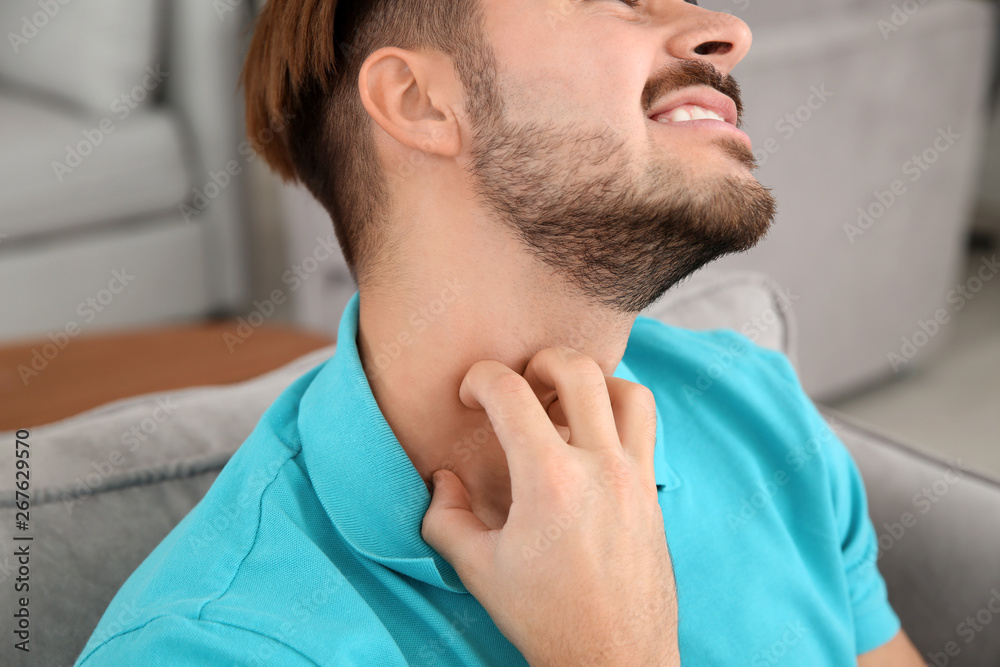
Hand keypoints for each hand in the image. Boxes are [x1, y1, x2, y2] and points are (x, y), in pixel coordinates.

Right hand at [421, 347, 679, 666]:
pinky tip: (591, 442)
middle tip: (520, 386)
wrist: (615, 657)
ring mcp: (633, 477)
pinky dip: (619, 415)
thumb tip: (443, 479)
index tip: (470, 396)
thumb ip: (445, 517)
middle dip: (540, 362)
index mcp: (549, 481)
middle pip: (578, 370)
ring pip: (628, 391)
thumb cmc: (546, 618)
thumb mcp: (477, 570)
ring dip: (593, 384)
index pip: (510, 392)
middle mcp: (599, 467)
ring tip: (564, 407)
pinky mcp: (652, 493)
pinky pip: (645, 428)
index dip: (480, 379)